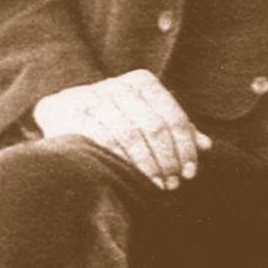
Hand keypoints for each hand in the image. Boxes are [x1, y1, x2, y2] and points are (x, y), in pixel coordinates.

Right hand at [32, 70, 209, 190]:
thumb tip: (206, 145)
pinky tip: (127, 178)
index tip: (190, 172)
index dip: (186, 148)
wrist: (61, 111)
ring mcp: (94, 95)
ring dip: (145, 165)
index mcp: (143, 82)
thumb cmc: (114, 119)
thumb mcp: (146, 118)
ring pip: (130, 135)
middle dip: (167, 160)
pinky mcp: (71, 112)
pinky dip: (120, 161)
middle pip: (154, 127)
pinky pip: (102, 139)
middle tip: (171, 184)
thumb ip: (174, 129)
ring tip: (154, 185)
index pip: (174, 117)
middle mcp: (119, 85)